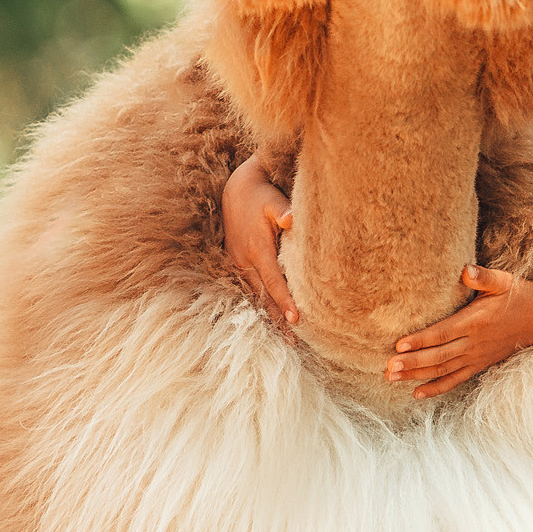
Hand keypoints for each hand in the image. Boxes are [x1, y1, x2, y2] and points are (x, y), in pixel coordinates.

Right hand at [222, 152, 297, 324]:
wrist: (236, 190)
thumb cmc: (261, 196)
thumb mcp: (273, 200)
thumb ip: (283, 211)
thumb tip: (293, 219)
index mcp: (257, 249)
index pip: (273, 281)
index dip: (285, 301)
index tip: (296, 319)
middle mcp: (244, 260)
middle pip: (264, 296)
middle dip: (278, 318)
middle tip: (293, 341)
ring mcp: (238, 263)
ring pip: (256, 295)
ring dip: (269, 315)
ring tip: (285, 337)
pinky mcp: (236, 262)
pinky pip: (250, 288)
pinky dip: (261, 303)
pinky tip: (271, 318)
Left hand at [386, 265, 532, 398]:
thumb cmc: (517, 295)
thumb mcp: (502, 280)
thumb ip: (482, 277)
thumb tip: (465, 270)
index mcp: (475, 321)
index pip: (442, 333)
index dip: (420, 340)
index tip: (398, 346)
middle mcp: (474, 343)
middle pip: (438, 356)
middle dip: (412, 362)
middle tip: (388, 368)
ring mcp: (476, 357)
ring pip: (442, 369)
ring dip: (417, 375)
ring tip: (392, 378)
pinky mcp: (479, 364)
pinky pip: (456, 379)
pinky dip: (436, 387)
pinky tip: (417, 393)